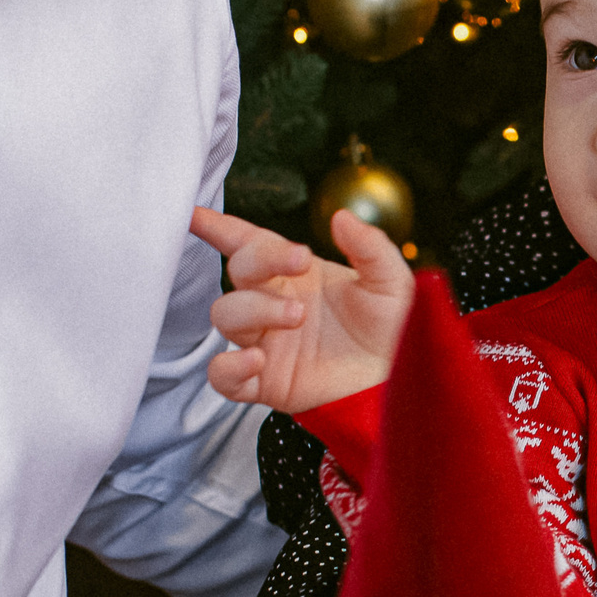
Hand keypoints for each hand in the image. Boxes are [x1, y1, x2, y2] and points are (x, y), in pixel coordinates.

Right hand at [191, 206, 413, 414]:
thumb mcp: (391, 281)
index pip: (249, 244)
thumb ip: (370, 246)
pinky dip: (230, 367)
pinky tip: (257, 360)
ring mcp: (265, 343)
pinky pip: (223, 376)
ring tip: (297, 315)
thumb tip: (340, 217)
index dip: (219, 227)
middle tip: (301, 259)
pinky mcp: (265, 382)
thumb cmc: (392, 329)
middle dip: (261, 260)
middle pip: (237, 272)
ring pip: (228, 316)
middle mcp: (273, 304)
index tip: (196, 214)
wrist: (400, 381)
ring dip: (256, 309)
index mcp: (296, 275)